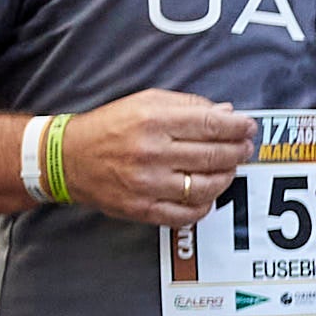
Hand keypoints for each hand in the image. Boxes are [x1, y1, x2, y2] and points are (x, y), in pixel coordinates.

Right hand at [56, 89, 255, 224]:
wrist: (66, 158)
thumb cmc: (109, 127)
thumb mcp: (145, 102)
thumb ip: (188, 105)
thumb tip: (227, 113)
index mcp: (152, 121)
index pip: (211, 124)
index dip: (238, 127)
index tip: (249, 127)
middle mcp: (151, 152)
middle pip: (214, 155)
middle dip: (238, 151)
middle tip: (245, 148)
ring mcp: (147, 184)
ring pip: (207, 186)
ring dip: (226, 177)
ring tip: (227, 168)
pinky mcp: (142, 209)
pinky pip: (189, 213)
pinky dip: (205, 205)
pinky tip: (206, 193)